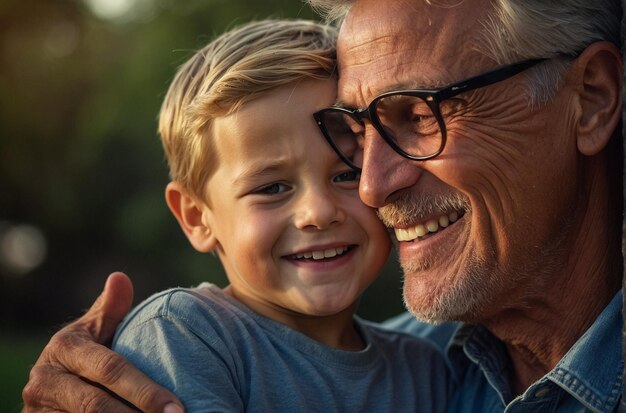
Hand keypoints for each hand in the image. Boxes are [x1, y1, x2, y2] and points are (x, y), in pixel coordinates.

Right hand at [22, 272, 184, 412]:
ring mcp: (39, 409)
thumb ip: (109, 311)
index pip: (110, 370)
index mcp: (64, 348)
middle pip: (98, 405)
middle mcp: (45, 380)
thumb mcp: (93, 329)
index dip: (144, 390)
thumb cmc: (84, 352)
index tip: (175, 405)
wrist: (47, 386)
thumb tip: (120, 278)